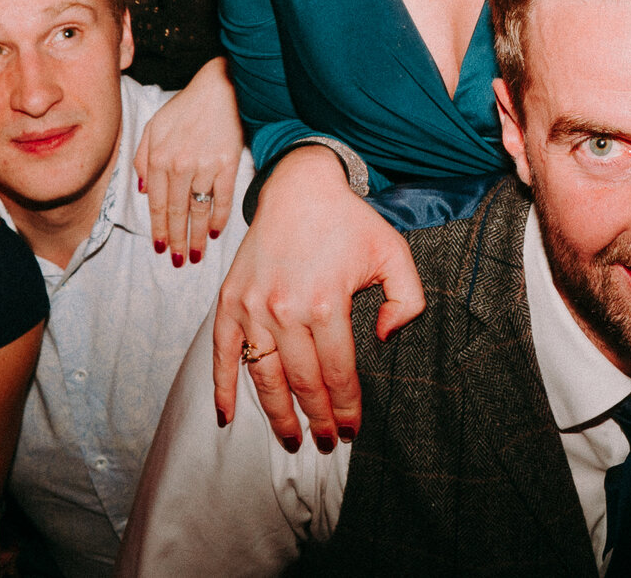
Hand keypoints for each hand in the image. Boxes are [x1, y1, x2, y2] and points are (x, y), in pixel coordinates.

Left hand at [134, 55, 243, 264]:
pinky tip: (214, 232)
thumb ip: (143, 158)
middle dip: (175, 241)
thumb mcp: (153, 126)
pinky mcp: (228, 164)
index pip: (157, 204)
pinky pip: (222, 198)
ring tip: (195, 256)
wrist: (222, 87)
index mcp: (159, 157)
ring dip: (196, 237)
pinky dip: (218, 218)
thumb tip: (144, 192)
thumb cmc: (186, 106)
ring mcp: (205, 166)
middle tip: (177, 261)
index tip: (159, 247)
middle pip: (176, 213)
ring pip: (198, 210)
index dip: (158, 229)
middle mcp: (180, 165)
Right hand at [210, 146, 424, 452]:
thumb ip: (407, 301)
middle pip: (302, 383)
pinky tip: (226, 416)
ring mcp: (252, 307)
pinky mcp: (229, 301)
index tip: (352, 430)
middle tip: (327, 443)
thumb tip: (385, 340)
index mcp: (326, 303)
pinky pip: (222, 353)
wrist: (299, 187)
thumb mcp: (394, 254)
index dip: (346, 407)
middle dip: (317, 419)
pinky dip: (222, 387)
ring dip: (277, 415)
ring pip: (264, 377)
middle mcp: (285, 310)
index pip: (337, 373)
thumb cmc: (350, 222)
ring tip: (291, 439)